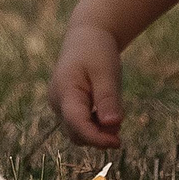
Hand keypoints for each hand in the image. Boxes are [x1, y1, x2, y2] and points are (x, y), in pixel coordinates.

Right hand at [49, 22, 124, 147]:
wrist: (86, 36)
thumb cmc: (96, 51)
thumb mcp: (106, 72)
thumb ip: (108, 98)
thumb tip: (112, 125)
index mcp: (64, 92)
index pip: (77, 124)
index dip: (97, 138)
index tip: (117, 142)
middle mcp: (57, 102)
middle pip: (76, 134)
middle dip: (99, 136)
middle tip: (121, 122)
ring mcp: (60, 105)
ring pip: (77, 132)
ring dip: (97, 131)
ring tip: (114, 112)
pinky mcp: (67, 107)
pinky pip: (79, 124)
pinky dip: (95, 125)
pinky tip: (107, 111)